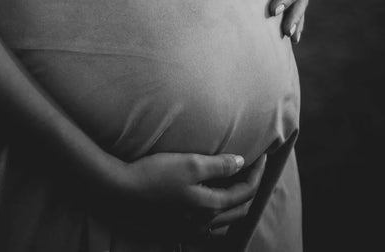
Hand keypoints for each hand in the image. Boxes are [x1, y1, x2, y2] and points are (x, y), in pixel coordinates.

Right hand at [113, 151, 265, 238]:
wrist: (122, 190)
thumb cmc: (156, 173)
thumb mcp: (190, 163)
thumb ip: (219, 165)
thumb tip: (241, 162)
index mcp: (210, 206)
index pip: (245, 191)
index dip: (257, 172)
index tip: (262, 155)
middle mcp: (204, 223)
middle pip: (240, 209)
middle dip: (251, 188)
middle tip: (255, 169)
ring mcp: (190, 229)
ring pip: (225, 223)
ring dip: (236, 205)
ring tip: (237, 186)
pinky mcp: (177, 229)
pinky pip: (209, 229)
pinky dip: (219, 216)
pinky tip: (213, 204)